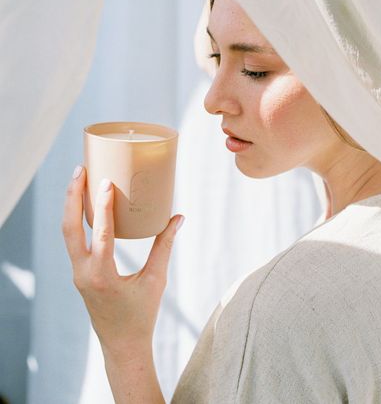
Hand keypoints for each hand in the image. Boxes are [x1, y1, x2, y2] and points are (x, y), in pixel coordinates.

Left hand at [62, 165, 184, 361]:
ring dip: (70, 205)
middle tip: (80, 169)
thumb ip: (164, 246)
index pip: (100, 234)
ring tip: (79, 178)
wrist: (122, 346)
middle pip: (69, 228)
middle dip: (72, 197)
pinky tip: (84, 202)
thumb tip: (178, 217)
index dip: (101, 206)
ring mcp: (78, 272)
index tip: (105, 181)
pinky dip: (76, 218)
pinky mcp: (80, 272)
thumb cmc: (141, 315)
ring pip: (67, 233)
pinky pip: (73, 240)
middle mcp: (83, 273)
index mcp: (102, 276)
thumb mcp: (155, 280)